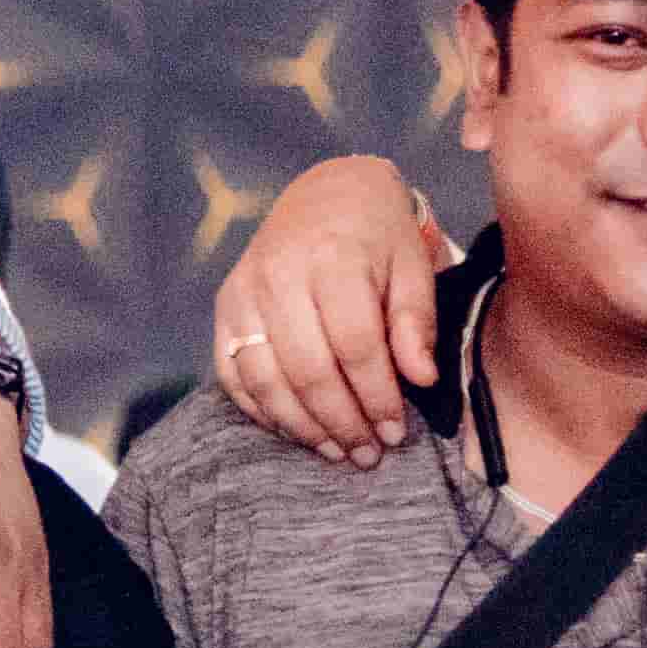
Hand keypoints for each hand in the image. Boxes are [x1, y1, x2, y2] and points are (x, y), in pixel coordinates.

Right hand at [214, 161, 450, 465]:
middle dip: (341, 421)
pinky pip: (234, 373)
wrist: (326, 194)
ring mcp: (244, 291)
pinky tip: (296, 431)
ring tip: (337, 451)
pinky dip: (262, 410)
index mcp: (334, 257)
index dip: (376, 396)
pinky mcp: (226, 308)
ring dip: (302, 425)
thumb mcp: (412, 267)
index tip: (396, 431)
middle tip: (368, 453)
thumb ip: (417, 322)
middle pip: (308, 368)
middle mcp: (279, 274)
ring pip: (266, 378)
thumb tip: (421, 380)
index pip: (354, 345)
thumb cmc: (379, 236)